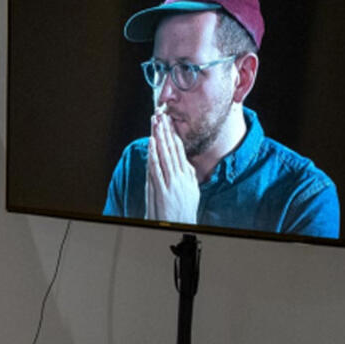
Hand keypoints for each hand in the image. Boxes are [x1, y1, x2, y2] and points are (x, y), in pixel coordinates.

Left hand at [144, 109, 198, 223]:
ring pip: (165, 155)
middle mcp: (182, 177)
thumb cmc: (184, 213)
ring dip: (160, 137)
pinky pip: (158, 169)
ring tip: (156, 122)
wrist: (181, 228)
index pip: (179, 150)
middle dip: (166, 131)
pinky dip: (155, 155)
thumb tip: (184, 163)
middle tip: (161, 115)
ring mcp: (172, 183)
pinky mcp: (163, 191)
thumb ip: (187, 176)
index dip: (173, 134)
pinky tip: (153, 143)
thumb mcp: (191, 192)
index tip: (168, 122)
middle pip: (172, 149)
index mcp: (188, 176)